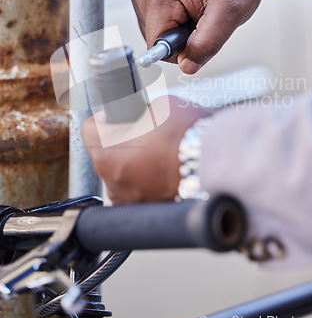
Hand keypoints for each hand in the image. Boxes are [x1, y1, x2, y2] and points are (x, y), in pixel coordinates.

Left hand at [81, 96, 210, 203]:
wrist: (215, 163)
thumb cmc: (187, 135)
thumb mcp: (160, 105)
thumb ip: (142, 110)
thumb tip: (142, 114)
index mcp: (106, 152)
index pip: (89, 129)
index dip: (105, 118)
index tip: (118, 116)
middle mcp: (112, 181)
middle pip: (106, 154)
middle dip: (122, 143)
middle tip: (145, 134)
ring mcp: (130, 200)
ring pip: (124, 175)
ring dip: (136, 165)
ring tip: (160, 154)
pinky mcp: (148, 211)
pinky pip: (141, 191)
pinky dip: (150, 182)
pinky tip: (167, 170)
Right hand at [131, 0, 265, 73]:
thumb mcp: (230, 13)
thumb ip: (207, 43)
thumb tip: (186, 66)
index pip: (158, 44)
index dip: (183, 47)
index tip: (202, 28)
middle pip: (157, 41)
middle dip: (183, 38)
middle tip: (204, 19)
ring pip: (158, 37)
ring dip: (182, 32)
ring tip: (200, 12)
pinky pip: (160, 28)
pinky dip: (179, 25)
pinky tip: (192, 10)